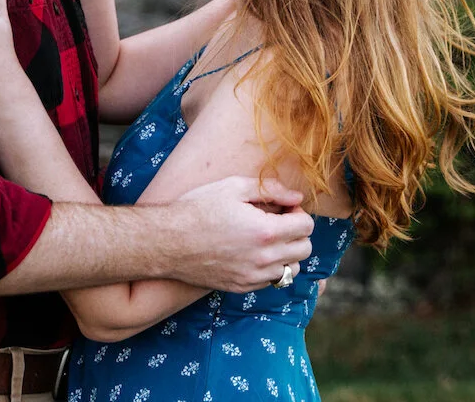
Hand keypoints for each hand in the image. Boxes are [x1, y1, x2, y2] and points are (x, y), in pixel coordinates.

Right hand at [163, 176, 315, 293]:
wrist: (168, 241)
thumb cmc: (198, 209)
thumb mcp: (233, 187)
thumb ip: (271, 190)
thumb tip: (296, 196)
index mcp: (265, 231)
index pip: (306, 226)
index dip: (298, 212)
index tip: (283, 207)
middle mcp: (264, 259)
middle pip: (304, 250)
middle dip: (297, 232)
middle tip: (278, 221)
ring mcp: (253, 276)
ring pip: (292, 270)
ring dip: (287, 253)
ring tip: (268, 239)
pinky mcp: (242, 287)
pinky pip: (271, 281)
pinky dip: (270, 268)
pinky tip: (253, 252)